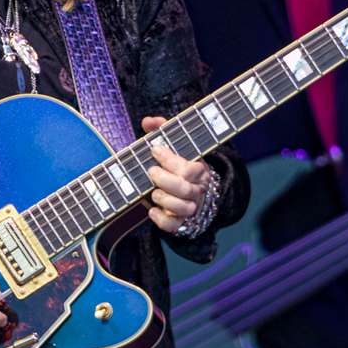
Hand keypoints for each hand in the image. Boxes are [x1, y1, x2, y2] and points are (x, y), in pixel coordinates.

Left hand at [140, 115, 213, 233]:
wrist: (196, 195)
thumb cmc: (180, 167)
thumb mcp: (176, 146)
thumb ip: (163, 130)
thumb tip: (147, 121)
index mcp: (200, 171)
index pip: (189, 168)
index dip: (170, 159)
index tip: (154, 150)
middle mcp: (198, 190)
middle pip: (184, 188)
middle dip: (164, 179)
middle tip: (151, 172)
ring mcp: (191, 208)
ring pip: (182, 208)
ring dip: (163, 199)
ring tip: (153, 192)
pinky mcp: (182, 223)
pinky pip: (173, 226)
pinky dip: (161, 219)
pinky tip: (152, 210)